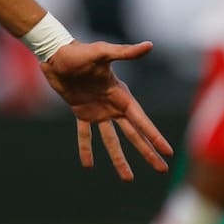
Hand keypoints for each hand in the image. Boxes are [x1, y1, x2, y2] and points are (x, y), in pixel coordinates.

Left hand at [40, 39, 172, 180]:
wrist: (55, 54)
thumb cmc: (79, 52)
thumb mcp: (102, 52)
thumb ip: (125, 52)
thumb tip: (149, 45)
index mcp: (121, 95)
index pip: (141, 121)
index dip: (154, 137)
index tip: (168, 153)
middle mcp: (112, 106)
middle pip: (133, 134)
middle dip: (146, 152)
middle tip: (161, 170)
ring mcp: (97, 111)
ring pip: (111, 140)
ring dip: (119, 158)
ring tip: (128, 178)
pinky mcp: (81, 112)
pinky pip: (85, 135)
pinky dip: (86, 148)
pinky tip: (88, 165)